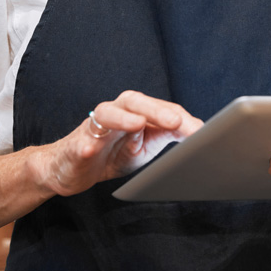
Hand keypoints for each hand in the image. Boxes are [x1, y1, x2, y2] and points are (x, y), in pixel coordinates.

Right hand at [32, 90, 202, 196]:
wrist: (71, 168)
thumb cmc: (111, 154)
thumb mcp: (143, 148)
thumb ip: (163, 136)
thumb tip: (195, 131)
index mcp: (134, 113)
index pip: (159, 109)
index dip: (180, 119)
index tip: (199, 131)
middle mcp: (115, 113)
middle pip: (134, 102)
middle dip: (156, 110)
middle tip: (175, 121)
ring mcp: (94, 127)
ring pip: (107, 113)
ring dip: (123, 118)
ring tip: (138, 124)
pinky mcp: (76, 145)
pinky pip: (81, 142)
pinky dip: (87, 144)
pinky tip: (92, 149)